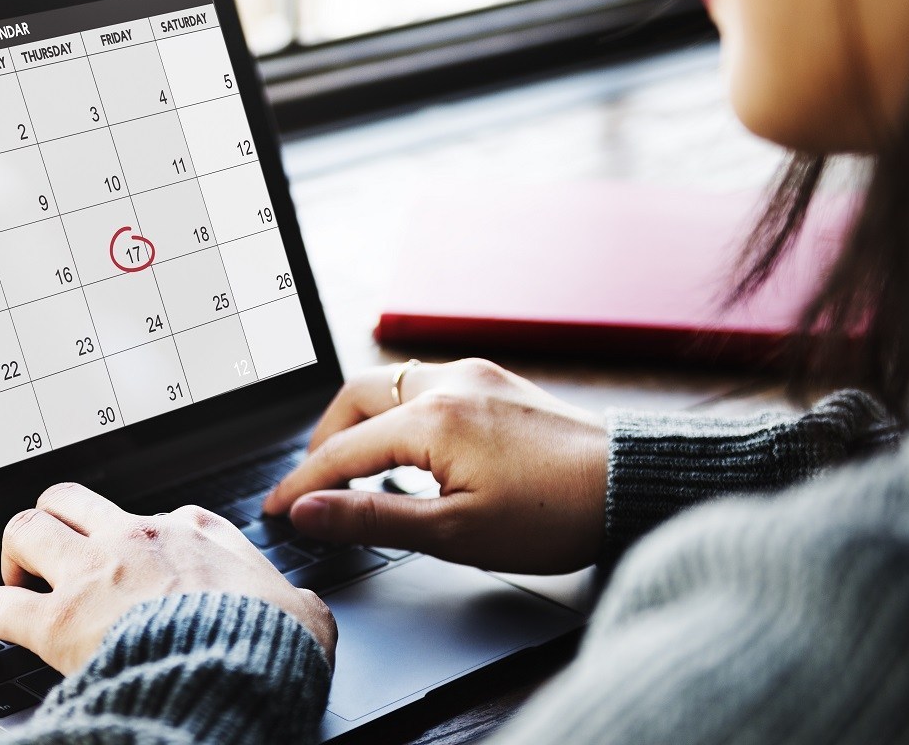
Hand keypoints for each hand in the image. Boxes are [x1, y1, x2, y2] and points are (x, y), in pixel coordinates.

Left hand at [0, 482, 336, 674]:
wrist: (237, 671)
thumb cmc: (270, 644)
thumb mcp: (304, 613)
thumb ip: (296, 602)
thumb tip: (306, 611)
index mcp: (196, 533)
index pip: (158, 516)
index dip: (142, 541)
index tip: (138, 564)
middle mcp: (138, 538)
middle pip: (72, 499)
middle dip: (55, 520)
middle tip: (53, 554)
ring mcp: (94, 573)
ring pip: (27, 528)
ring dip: (14, 553)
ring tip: (15, 578)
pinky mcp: (59, 619)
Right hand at [262, 359, 607, 573]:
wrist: (631, 485)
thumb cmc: (555, 515)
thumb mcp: (453, 533)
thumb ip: (373, 517)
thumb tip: (309, 511)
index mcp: (432, 418)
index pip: (342, 450)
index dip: (302, 483)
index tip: (276, 509)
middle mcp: (449, 382)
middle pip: (356, 397)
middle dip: (325, 439)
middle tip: (314, 484)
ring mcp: (476, 376)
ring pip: (391, 384)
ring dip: (363, 422)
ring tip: (356, 471)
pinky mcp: (497, 382)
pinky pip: (426, 385)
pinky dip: (399, 413)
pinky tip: (409, 451)